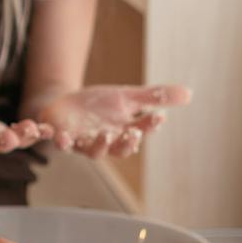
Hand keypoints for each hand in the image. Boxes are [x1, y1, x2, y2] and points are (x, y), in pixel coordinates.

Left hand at [32, 84, 191, 158]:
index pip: (139, 132)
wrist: (63, 105)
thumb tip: (190, 93)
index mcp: (120, 132)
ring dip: (96, 144)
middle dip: (123, 143)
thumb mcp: (127, 97)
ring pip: (88, 149)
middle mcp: (100, 141)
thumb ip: (155, 97)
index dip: (148, 127)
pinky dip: (52, 137)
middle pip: (114, 148)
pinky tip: (54, 132)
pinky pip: (53, 139)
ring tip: (103, 134)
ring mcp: (78, 140)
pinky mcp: (57, 135)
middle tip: (131, 134)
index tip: (159, 117)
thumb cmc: (98, 106)